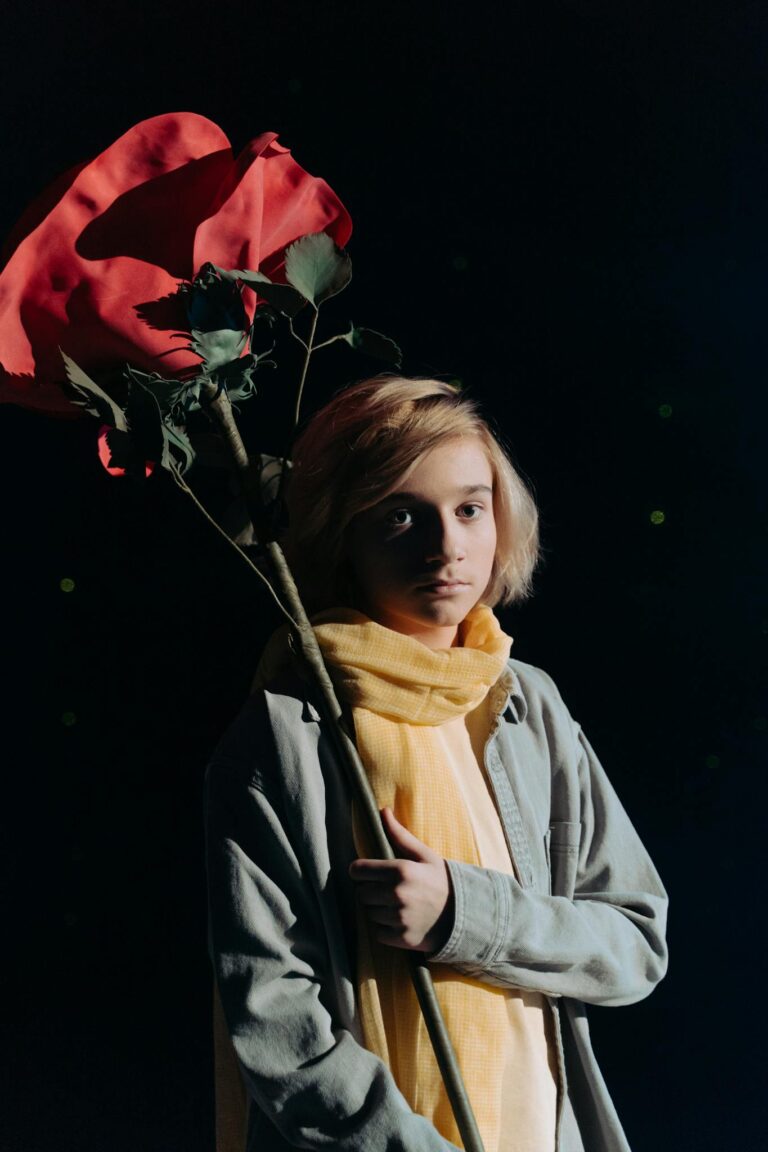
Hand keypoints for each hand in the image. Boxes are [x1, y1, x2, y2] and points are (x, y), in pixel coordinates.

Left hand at [348, 807, 453, 952]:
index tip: (366, 873)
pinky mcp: (402, 938)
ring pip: (368, 913)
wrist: (464, 914)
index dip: (359, 871)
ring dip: (377, 909)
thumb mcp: (424, 854)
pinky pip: (378, 932)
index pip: (358, 871)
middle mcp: (397, 894)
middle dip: (369, 890)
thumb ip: (399, 835)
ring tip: (395, 905)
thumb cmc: (441, 880)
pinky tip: (400, 920)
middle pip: (361, 893)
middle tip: (386, 890)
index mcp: (400, 870)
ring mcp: (399, 918)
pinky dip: (385, 928)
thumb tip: (382, 811)